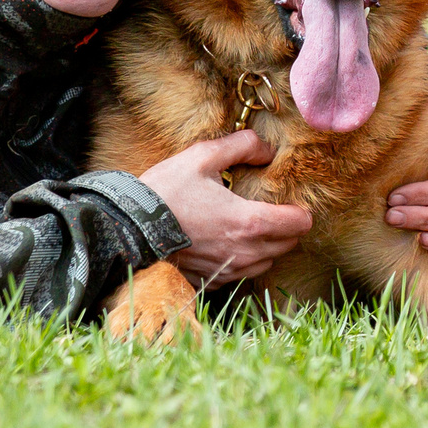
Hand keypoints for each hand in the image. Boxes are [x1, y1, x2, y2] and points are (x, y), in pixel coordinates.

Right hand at [138, 129, 313, 286]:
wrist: (127, 230)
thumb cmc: (165, 193)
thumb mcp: (202, 157)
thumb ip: (241, 146)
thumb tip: (267, 149)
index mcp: (250, 222)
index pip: (299, 224)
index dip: (299, 210)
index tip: (288, 200)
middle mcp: (245, 253)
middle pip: (288, 244)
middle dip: (285, 227)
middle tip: (268, 208)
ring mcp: (229, 271)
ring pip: (267, 261)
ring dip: (265, 245)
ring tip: (246, 224)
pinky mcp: (213, 281)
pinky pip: (242, 272)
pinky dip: (242, 259)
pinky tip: (224, 241)